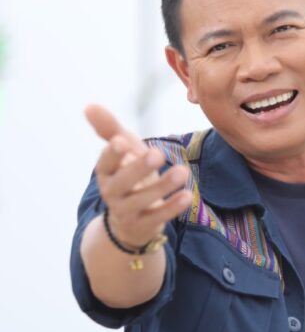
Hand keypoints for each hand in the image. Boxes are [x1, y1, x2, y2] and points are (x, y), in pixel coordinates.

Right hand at [85, 104, 191, 247]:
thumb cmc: (129, 175)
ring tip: (182, 172)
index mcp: (106, 172)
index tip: (122, 141)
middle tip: (157, 153)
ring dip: (162, 186)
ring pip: (141, 201)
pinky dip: (172, 207)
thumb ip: (109, 129)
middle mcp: (112, 192)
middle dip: (139, 168)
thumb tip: (90, 105)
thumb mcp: (123, 152)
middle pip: (122, 182)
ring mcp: (126, 211)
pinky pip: (157, 217)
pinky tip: (187, 195)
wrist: (130, 220)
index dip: (112, 154)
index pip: (105, 163)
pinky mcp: (143, 226)